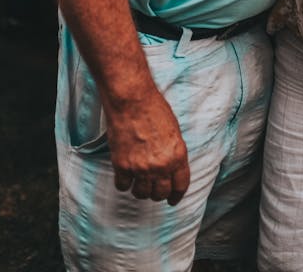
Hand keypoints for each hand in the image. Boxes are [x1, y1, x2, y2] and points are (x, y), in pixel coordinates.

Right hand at [106, 87, 189, 204]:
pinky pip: (123, 186)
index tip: (172, 200)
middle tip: (153, 189)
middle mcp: (161, 166)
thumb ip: (173, 152)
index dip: (176, 196)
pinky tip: (125, 176)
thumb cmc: (154, 109)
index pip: (180, 185)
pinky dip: (124, 183)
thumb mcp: (174, 131)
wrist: (133, 101)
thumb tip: (170, 167)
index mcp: (178, 156)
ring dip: (141, 190)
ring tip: (139, 183)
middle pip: (161, 193)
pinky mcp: (122, 166)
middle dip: (158, 193)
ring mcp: (141, 168)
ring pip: (142, 194)